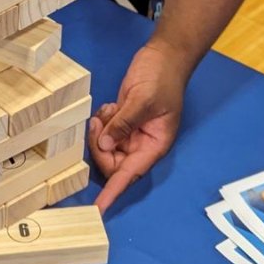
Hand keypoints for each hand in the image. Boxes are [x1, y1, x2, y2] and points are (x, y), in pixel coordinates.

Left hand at [88, 40, 188, 211]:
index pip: (130, 174)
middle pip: (113, 162)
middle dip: (101, 146)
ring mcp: (133, 132)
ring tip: (107, 110)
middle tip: (98, 123)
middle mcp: (143, 144)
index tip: (99, 209)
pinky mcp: (124, 120)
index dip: (113, 192)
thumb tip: (104, 145)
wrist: (165, 55)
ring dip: (101, 131)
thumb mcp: (142, 100)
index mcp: (155, 145)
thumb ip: (123, 124)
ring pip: (107, 147)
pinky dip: (103, 121)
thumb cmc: (162, 77)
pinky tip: (109, 107)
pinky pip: (106, 132)